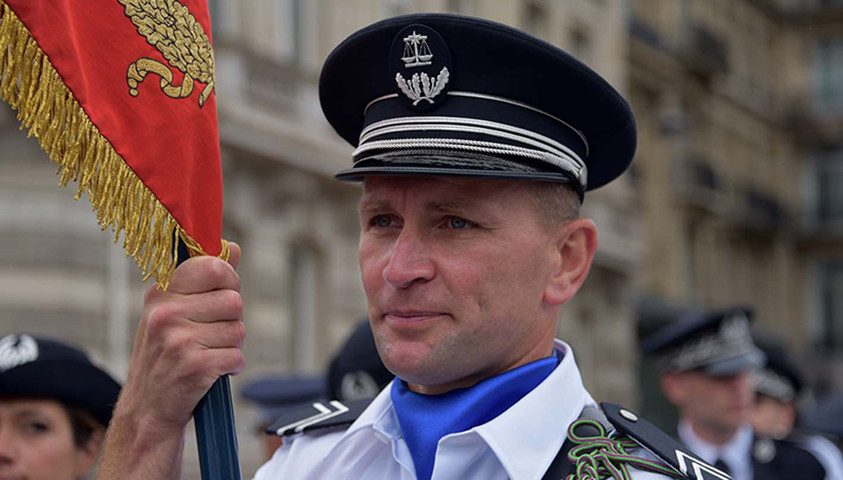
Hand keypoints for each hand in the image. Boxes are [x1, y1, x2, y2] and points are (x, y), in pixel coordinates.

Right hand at [127, 242, 244, 432]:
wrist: (147, 410)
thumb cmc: (165, 357)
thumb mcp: (174, 313)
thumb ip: (206, 279)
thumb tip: (235, 248)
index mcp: (161, 294)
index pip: (213, 266)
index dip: (228, 281)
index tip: (221, 295)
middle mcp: (166, 314)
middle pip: (234, 301)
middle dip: (232, 321)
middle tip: (210, 336)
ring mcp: (178, 340)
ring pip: (239, 330)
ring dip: (231, 346)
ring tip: (207, 354)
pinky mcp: (194, 366)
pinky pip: (237, 356)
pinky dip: (231, 367)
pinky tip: (210, 373)